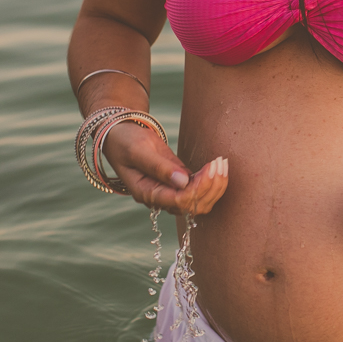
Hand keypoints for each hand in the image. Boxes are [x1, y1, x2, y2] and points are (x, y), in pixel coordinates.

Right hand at [102, 121, 227, 213]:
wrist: (120, 135)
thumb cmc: (126, 141)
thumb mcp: (139, 151)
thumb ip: (159, 167)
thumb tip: (183, 182)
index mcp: (146, 193)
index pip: (179, 201)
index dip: (198, 188)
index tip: (210, 167)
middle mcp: (159, 198)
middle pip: (193, 206)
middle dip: (211, 187)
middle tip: (220, 163)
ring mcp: (169, 192)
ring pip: (199, 202)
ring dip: (214, 186)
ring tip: (222, 163)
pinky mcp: (178, 182)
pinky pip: (198, 190)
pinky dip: (211, 181)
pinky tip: (218, 165)